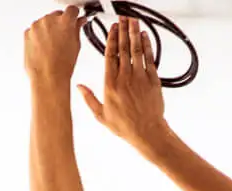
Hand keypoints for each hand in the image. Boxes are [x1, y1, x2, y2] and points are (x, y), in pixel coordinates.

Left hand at [25, 6, 86, 86]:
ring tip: (51, 48)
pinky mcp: (27, 33)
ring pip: (45, 23)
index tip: (73, 20)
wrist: (47, 78)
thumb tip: (78, 22)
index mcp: (64, 21)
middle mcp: (49, 20)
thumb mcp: (76, 46)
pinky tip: (43, 49)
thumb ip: (77, 29)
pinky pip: (34, 31)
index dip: (73, 16)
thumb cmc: (61, 66)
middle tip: (62, 39)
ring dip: (48, 30)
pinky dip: (38, 37)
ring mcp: (37, 26)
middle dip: (60, 25)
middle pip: (57, 15)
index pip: (72, 10)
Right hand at [79, 17, 166, 149]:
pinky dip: (147, 45)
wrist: (147, 132)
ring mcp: (140, 78)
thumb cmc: (125, 127)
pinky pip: (149, 58)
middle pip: (123, 48)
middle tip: (123, 18)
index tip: (113, 28)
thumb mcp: (101, 116)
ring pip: (136, 50)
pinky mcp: (152, 80)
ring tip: (133, 21)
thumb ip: (89, 99)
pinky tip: (145, 36)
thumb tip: (79, 87)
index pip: (110, 56)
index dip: (111, 39)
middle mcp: (125, 79)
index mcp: (110, 85)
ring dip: (134, 33)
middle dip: (123, 30)